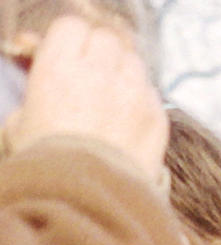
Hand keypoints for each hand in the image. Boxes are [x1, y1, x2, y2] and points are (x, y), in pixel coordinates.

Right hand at [3, 16, 166, 179]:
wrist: (90, 199)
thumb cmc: (48, 164)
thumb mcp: (21, 124)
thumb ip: (34, 97)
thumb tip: (40, 93)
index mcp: (59, 67)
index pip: (72, 27)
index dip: (70, 39)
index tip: (67, 54)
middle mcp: (99, 72)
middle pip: (106, 39)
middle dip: (99, 52)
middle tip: (92, 73)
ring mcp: (133, 93)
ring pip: (134, 61)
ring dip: (124, 71)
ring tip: (114, 95)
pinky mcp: (158, 116)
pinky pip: (153, 92)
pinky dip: (143, 98)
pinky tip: (131, 117)